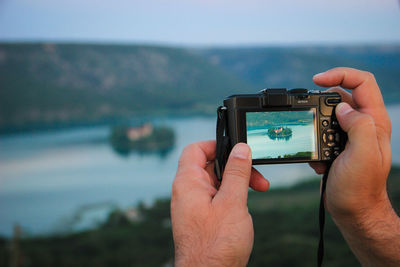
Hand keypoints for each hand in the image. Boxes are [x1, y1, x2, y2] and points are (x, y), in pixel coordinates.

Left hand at [171, 141, 268, 266]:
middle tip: (256, 177)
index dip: (215, 145)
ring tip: (259, 190)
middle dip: (235, 167)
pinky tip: (246, 204)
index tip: (236, 149)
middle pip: (210, 165)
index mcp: (188, 183)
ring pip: (216, 182)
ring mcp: (194, 205)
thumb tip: (240, 149)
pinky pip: (216, 197)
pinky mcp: (202, 217)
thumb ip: (237, 173)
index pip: (195, 150)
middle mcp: (188, 192)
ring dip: (238, 182)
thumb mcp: (232, 203)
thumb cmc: (215, 245)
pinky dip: (232, 196)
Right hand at [310, 67, 399, 265]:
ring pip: (329, 114)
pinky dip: (314, 140)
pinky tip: (317, 157)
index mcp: (374, 121)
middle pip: (343, 94)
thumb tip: (342, 107)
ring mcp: (351, 134)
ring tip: (314, 141)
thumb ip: (358, 125)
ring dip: (316, 124)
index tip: (317, 80)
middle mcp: (364, 124)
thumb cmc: (360, 188)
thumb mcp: (362, 155)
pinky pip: (322, 132)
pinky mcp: (338, 145)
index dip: (340, 74)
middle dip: (322, 101)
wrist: (353, 210)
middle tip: (308, 112)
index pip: (362, 82)